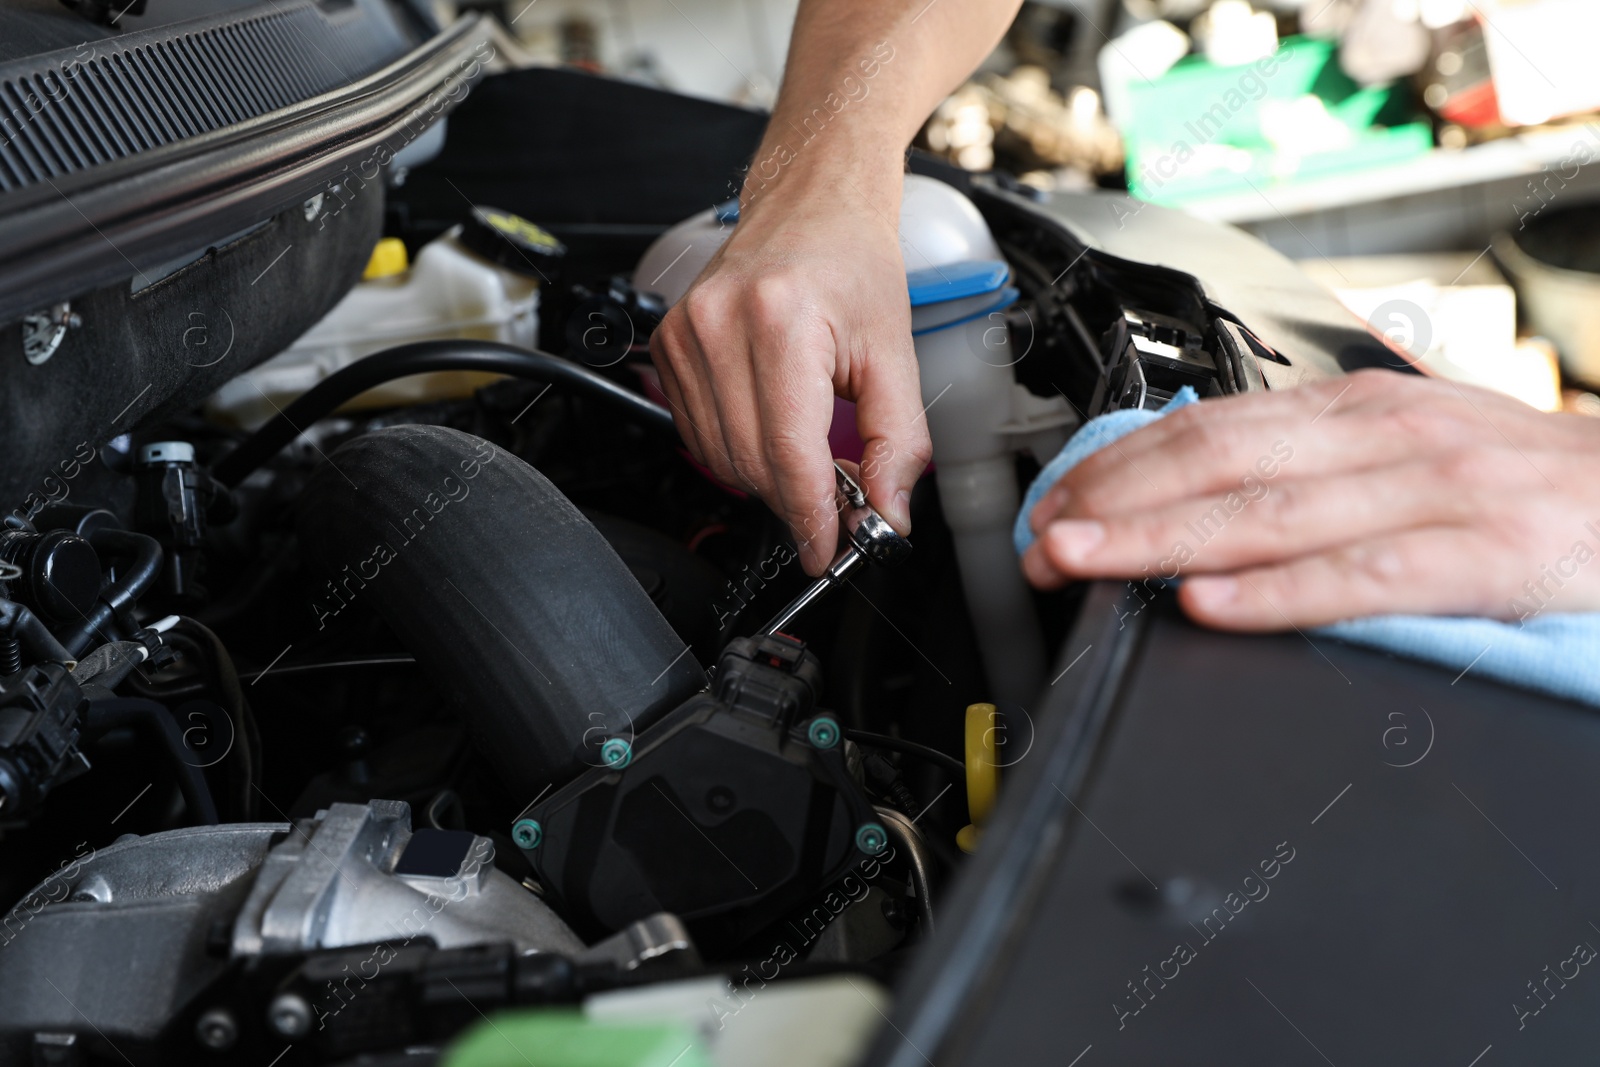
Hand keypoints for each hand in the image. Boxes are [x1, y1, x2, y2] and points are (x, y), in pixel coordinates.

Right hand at [649, 177, 931, 575]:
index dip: (811, 516)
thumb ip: (897, 441)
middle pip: (751, 464)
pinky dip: (737, 450)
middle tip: (837, 501)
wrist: (810, 202)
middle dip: (796, 499)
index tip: (828, 550)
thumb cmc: (851, 262)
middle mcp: (720, 325)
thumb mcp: (894, 353)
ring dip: (766, 477)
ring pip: (719, 457)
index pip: (787, 454)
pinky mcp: (669, 346)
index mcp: (779, 322)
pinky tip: (772, 428)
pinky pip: (698, 433)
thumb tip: (886, 513)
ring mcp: (685, 335)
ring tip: (809, 454)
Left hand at [1021, 369, 1599, 629]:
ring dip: (1161, 540)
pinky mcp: (1487, 557)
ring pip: (1271, 513)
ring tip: (1087, 561)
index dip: (1116, 467)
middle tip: (1041, 541)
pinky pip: (1363, 576)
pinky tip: (1210, 606)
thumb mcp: (1404, 446)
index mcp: (1353, 409)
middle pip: (1218, 464)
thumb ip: (1306, 462)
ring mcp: (1436, 492)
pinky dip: (1278, 593)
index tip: (1052, 503)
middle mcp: (1384, 436)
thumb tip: (1190, 485)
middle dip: (1115, 503)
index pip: (1206, 428)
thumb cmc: (1517, 481)